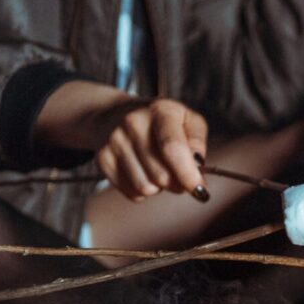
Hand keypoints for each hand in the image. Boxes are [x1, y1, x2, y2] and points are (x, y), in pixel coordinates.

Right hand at [36, 82, 208, 201]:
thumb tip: (198, 167)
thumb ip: (197, 142)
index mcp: (160, 111)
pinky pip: (132, 193)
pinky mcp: (103, 159)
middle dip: (177, 183)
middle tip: (179, 175)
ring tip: (158, 169)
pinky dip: (143, 191)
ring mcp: (114, 141)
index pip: (173, 147)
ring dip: (159, 188)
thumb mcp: (188, 120)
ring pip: (146, 188)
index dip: (188, 174)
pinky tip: (143, 172)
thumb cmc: (162, 122)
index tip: (200, 191)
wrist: (116, 114)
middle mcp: (133, 122)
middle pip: (161, 175)